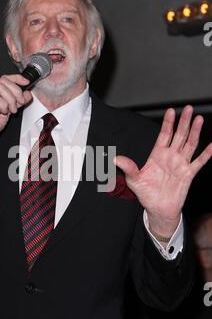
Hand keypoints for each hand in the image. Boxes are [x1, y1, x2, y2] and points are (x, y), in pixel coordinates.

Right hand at [0, 74, 31, 181]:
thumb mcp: (9, 111)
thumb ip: (17, 102)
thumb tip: (27, 94)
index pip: (3, 78)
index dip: (16, 79)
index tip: (26, 83)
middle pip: (3, 82)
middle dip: (16, 92)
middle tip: (19, 103)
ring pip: (0, 89)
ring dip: (11, 100)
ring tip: (11, 110)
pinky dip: (4, 105)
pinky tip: (4, 112)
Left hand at [114, 105, 211, 235]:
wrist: (158, 209)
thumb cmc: (146, 193)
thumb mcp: (134, 180)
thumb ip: (128, 167)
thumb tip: (116, 159)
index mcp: (157, 155)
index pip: (164, 135)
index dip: (168, 123)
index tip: (170, 111)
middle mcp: (170, 157)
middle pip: (179, 135)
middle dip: (183, 122)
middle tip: (188, 109)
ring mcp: (180, 164)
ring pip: (190, 144)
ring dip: (194, 132)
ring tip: (198, 119)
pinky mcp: (188, 174)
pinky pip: (199, 162)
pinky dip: (207, 154)